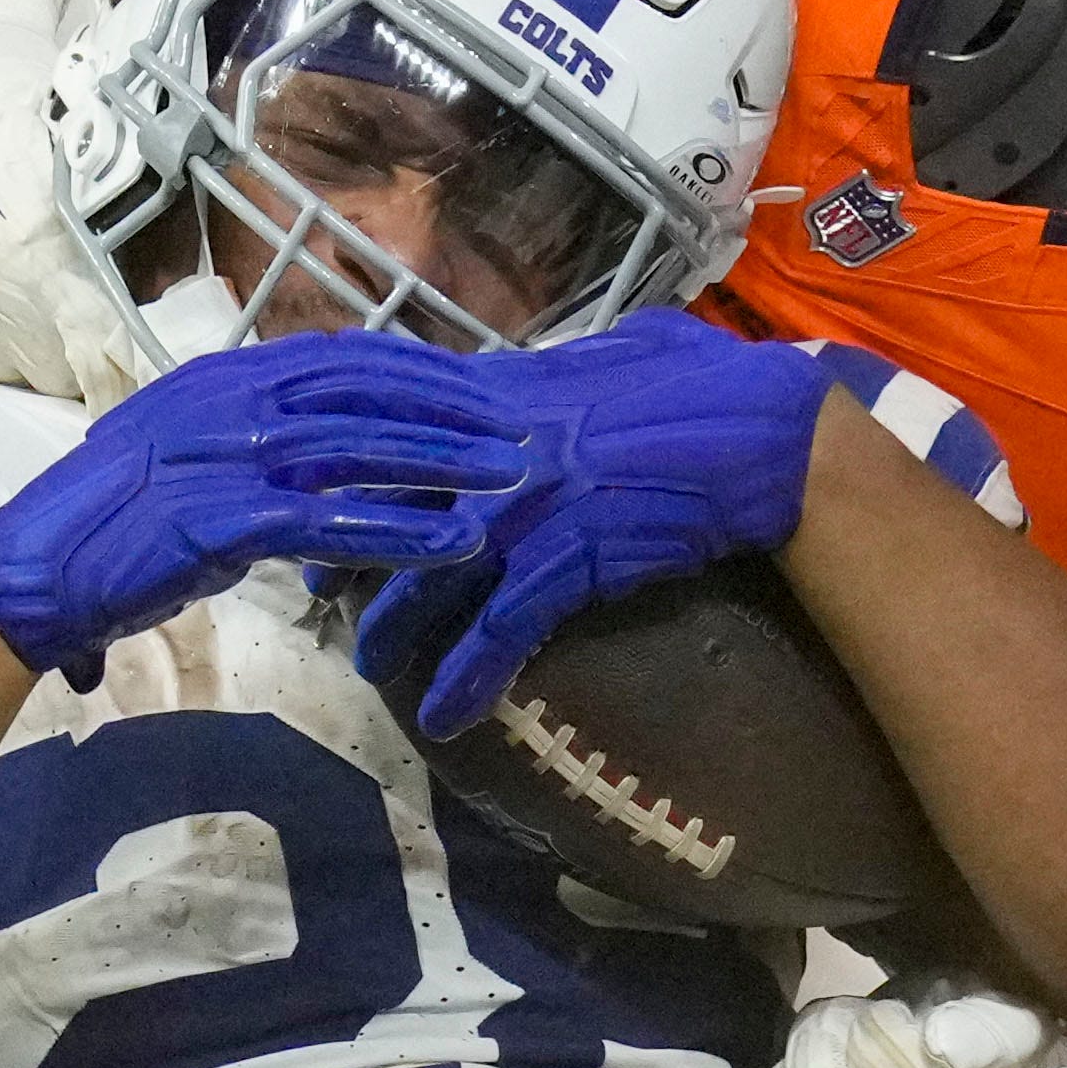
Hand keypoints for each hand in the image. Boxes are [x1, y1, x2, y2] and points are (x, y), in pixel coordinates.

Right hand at [0, 338, 534, 680]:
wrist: (35, 572)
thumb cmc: (108, 524)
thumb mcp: (184, 456)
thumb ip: (247, 439)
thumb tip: (311, 445)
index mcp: (220, 379)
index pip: (339, 357)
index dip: (415, 370)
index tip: (477, 386)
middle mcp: (227, 403)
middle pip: (364, 391)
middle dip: (450, 408)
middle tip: (521, 426)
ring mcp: (224, 459)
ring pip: (359, 449)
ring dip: (444, 463)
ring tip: (513, 480)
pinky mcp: (221, 522)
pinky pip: (331, 524)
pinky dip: (400, 532)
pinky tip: (456, 546)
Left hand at [346, 313, 832, 735]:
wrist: (762, 433)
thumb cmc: (703, 381)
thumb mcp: (615, 352)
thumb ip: (556, 369)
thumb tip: (538, 369)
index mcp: (505, 391)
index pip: (395, 417)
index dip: (344, 454)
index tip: (304, 484)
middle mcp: (500, 447)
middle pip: (393, 502)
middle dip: (344, 550)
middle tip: (313, 592)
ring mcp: (532, 504)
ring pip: (431, 575)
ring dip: (395, 629)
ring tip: (370, 668)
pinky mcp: (570, 558)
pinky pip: (501, 629)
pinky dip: (469, 677)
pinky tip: (447, 715)